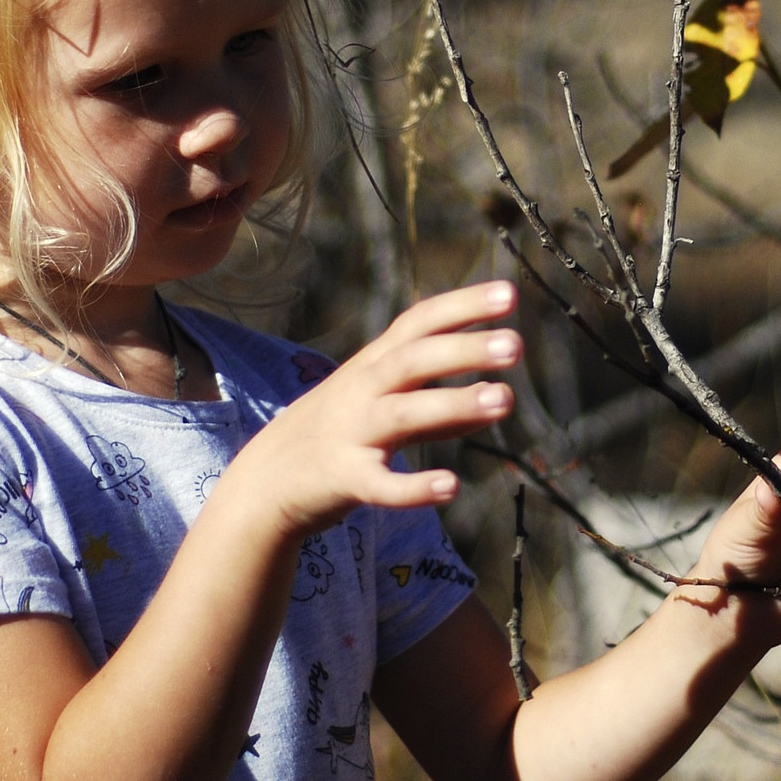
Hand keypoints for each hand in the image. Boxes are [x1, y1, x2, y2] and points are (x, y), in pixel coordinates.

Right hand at [225, 282, 519, 539]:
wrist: (264, 481)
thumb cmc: (338, 434)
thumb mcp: (384, 407)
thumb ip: (440, 405)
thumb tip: (497, 395)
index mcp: (375, 364)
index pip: (419, 322)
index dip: (462, 306)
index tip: (510, 293)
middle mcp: (362, 390)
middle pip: (413, 360)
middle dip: (463, 350)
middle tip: (516, 345)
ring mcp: (350, 433)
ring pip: (402, 414)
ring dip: (452, 404)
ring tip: (504, 400)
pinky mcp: (343, 479)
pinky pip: (379, 484)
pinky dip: (413, 486)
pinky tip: (450, 487)